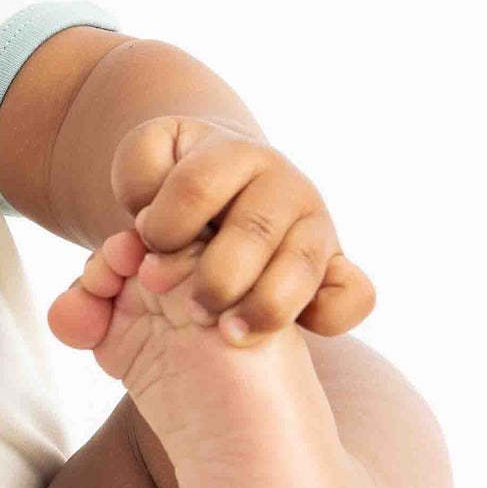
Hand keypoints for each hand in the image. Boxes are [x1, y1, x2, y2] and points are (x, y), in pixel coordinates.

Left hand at [107, 117, 374, 343]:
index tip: (146, 245)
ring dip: (263, 306)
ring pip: (302, 264)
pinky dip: (328, 314)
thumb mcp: (144, 169)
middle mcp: (283, 183)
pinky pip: (353, 292)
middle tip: (185, 306)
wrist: (226, 189)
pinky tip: (293, 329)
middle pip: (253, 232)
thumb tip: (143, 228)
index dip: (162, 226)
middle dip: (213, 276)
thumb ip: (133, 185)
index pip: (195, 187)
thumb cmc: (173, 186)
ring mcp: (314, 224)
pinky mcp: (336, 264)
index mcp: (231, 153)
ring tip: (228, 334)